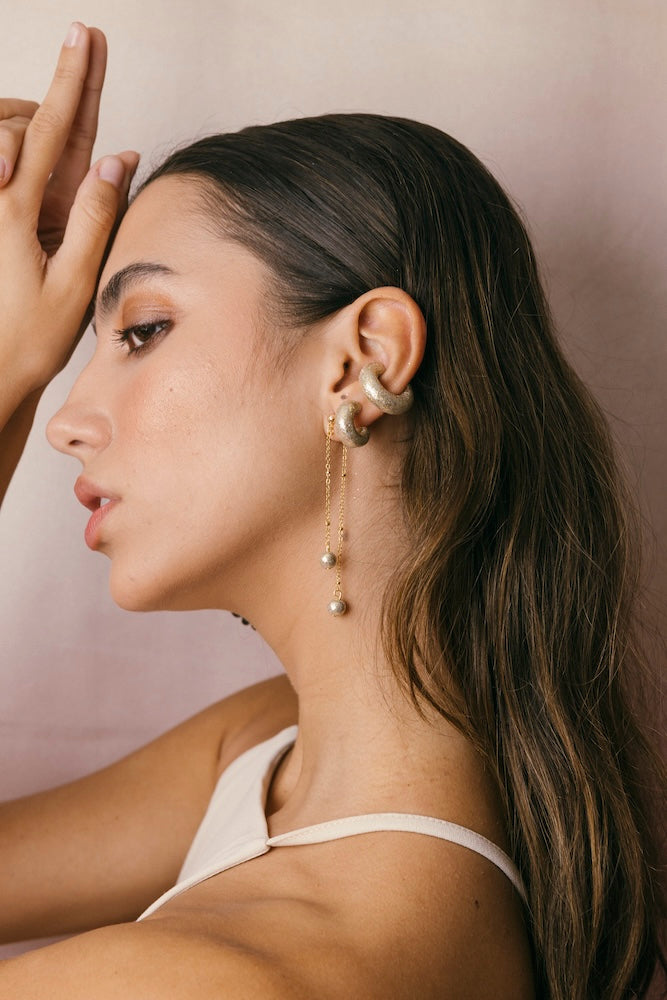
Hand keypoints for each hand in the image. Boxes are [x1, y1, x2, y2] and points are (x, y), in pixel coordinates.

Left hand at [0, 23, 138, 419]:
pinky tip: (41, 155)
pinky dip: (27, 150)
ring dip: (40, 118)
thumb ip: (95, 217)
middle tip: (85, 41)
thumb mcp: (73, 283)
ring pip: (12, 138)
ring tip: (71, 107)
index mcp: (18, 211)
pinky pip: (12, 170)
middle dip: (61, 81)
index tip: (83, 37)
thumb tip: (116, 159)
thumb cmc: (28, 338)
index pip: (52, 130)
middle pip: (26, 120)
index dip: (73, 80)